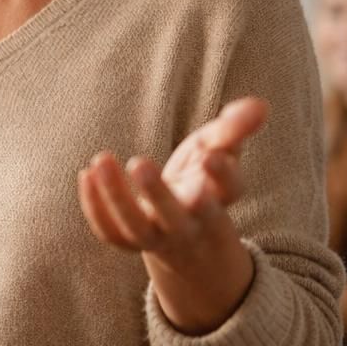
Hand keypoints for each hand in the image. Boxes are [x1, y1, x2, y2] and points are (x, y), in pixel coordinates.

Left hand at [79, 98, 267, 332]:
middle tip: (141, 162)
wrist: (186, 232)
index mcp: (218, 200)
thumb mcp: (220, 148)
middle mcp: (190, 225)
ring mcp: (158, 236)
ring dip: (116, 198)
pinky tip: (86, 173)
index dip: (223, 175)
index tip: (212, 155)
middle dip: (158, 194)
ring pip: (135, 229)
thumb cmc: (202, 175)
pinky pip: (110, 233)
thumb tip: (260, 105)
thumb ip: (237, 127)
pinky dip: (95, 207)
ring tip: (100, 160)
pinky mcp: (131, 241)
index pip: (227, 193)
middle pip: (175, 219)